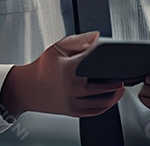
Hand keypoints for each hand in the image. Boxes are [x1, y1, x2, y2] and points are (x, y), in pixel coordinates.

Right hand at [0, 31, 123, 118]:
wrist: (27, 89)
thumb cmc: (42, 67)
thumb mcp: (57, 48)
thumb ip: (78, 40)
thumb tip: (97, 36)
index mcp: (69, 70)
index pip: (97, 64)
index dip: (109, 60)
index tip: (116, 59)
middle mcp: (72, 88)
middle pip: (105, 88)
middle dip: (117, 82)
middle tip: (121, 76)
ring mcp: (73, 102)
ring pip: (103, 102)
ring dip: (115, 95)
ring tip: (119, 87)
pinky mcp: (73, 111)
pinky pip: (95, 112)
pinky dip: (106, 106)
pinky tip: (110, 99)